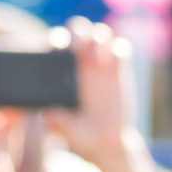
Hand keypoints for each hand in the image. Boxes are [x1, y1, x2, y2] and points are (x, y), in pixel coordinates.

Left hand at [44, 18, 131, 162]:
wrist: (105, 141)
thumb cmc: (81, 133)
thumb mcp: (67, 131)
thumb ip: (58, 123)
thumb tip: (50, 114)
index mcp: (60, 69)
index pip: (55, 42)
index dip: (56, 39)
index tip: (59, 47)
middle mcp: (80, 61)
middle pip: (77, 30)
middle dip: (78, 33)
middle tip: (80, 47)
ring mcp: (101, 64)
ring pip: (99, 34)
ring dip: (99, 37)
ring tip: (100, 59)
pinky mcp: (119, 70)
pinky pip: (121, 48)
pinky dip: (120, 48)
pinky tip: (117, 61)